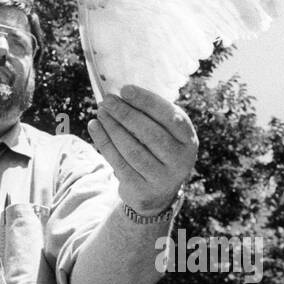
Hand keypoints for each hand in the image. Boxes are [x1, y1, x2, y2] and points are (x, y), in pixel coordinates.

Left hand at [88, 85, 197, 213]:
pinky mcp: (142, 189)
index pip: (171, 118)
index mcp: (188, 140)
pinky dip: (104, 143)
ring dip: (113, 128)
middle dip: (126, 114)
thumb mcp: (163, 132)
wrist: (156, 193)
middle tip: (107, 100)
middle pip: (151, 134)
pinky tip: (95, 127)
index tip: (125, 90)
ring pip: (133, 150)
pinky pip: (119, 163)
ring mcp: (162, 178)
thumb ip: (149, 115)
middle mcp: (180, 161)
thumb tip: (119, 95)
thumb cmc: (157, 150)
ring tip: (101, 112)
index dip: (148, 102)